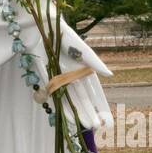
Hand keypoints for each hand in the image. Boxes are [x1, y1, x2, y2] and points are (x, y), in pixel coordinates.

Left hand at [24, 19, 114, 134]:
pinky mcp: (45, 78)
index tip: (107, 119)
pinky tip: (69, 116)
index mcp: (82, 69)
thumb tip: (110, 75)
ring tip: (86, 124)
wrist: (41, 27)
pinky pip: (55, 96)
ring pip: (70, 100)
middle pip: (82, 98)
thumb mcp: (80, 48)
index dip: (100, 105)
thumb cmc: (63, 35)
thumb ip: (94, 62)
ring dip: (77, 112)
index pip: (94, 92)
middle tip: (97, 126)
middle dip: (89, 112)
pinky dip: (62, 105)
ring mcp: (59, 79)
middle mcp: (71, 76)